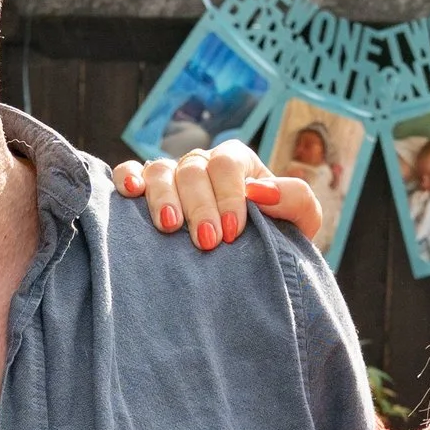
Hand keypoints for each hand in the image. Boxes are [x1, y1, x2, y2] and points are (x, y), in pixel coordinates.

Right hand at [115, 140, 326, 249]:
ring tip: (170, 228)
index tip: (233, 232)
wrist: (253, 265)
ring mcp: (173, 176)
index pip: (227, 164)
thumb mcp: (302, 222)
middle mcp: (202, 164)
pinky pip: (130, 172)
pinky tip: (131, 193)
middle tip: (206, 242)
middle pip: (192, 169)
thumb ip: (295, 200)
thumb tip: (261, 191)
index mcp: (238, 164)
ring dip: (164, 198)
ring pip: (160, 170)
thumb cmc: (276, 239)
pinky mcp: (146, 190)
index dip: (229, 195)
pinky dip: (128, 177)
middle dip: (200, 206)